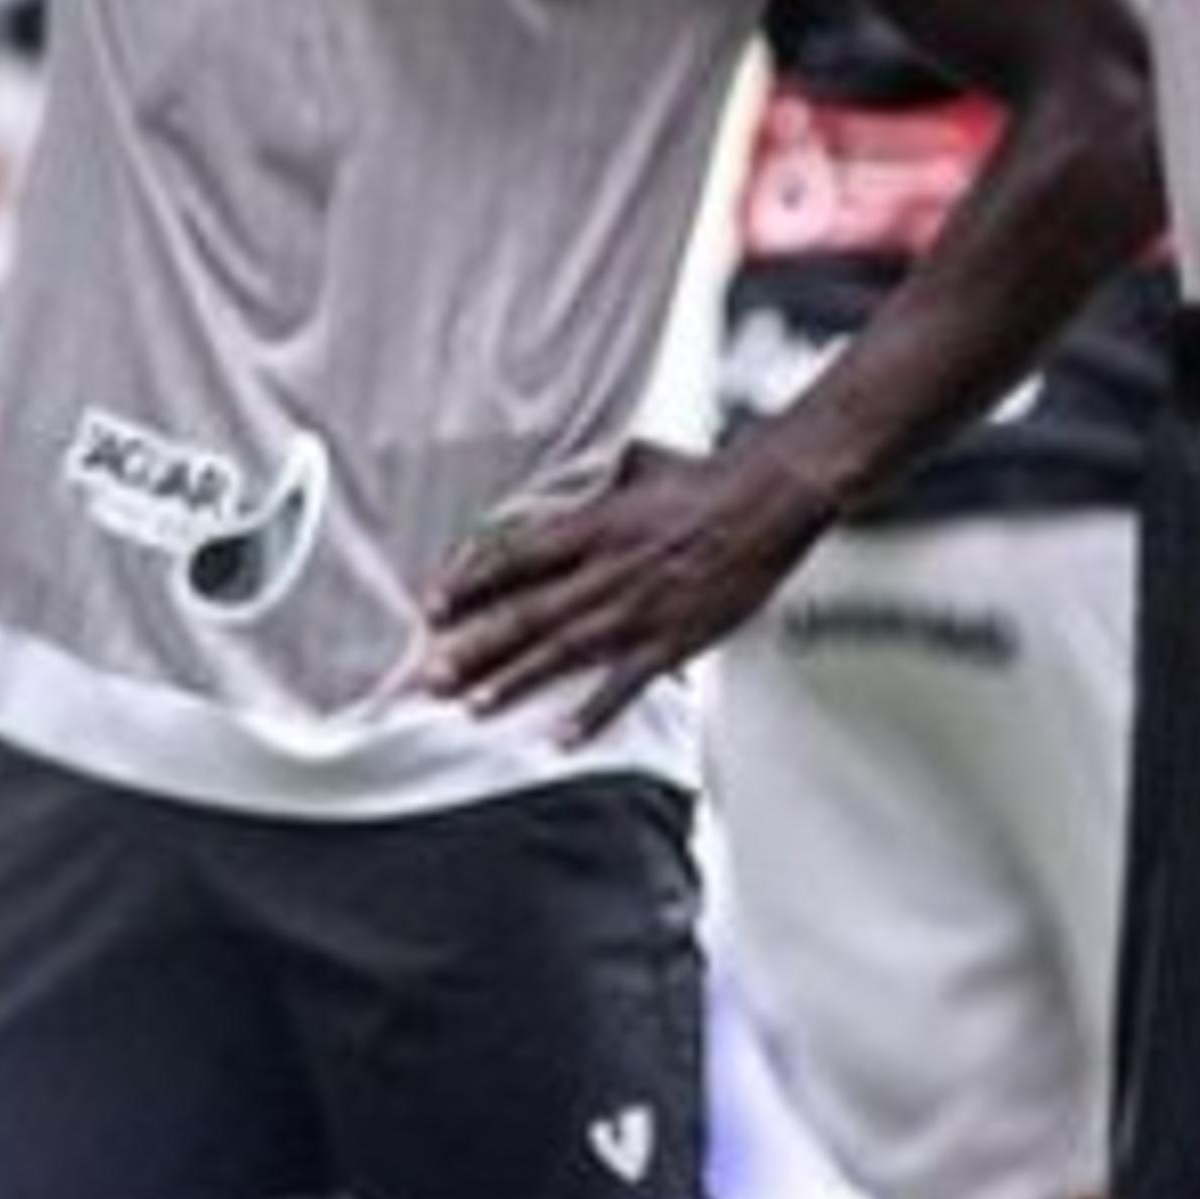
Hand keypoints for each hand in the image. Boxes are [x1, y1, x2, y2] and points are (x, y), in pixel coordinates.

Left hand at [421, 440, 827, 743]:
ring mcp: (638, 610)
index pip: (517, 559)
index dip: (472, 584)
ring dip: (514, 682)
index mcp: (596, 524)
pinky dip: (591, 715)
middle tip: (430, 676)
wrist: (769, 499)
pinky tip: (561, 738)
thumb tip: (596, 465)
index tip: (435, 606)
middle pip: (527, 614)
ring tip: (473, 707)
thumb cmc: (713, 479)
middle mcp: (607, 571)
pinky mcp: (672, 640)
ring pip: (562, 654)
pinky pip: (623, 686)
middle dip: (474, 648)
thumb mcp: (647, 460)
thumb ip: (611, 472)